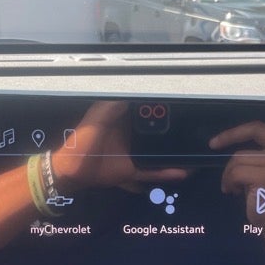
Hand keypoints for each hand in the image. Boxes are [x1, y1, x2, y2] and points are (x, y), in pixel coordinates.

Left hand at [52, 101, 187, 191]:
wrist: (71, 170)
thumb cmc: (81, 141)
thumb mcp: (97, 117)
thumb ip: (115, 104)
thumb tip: (137, 91)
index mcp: (121, 120)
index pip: (144, 110)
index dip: (159, 106)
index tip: (178, 102)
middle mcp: (129, 136)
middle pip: (155, 131)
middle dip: (172, 128)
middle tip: (192, 125)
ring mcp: (131, 154)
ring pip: (157, 152)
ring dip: (173, 152)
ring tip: (193, 150)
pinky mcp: (131, 171)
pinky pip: (152, 172)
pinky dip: (166, 173)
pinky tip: (182, 172)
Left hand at [210, 105, 264, 221]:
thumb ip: (264, 144)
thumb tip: (241, 128)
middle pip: (254, 128)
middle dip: (229, 135)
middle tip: (213, 144)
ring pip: (239, 156)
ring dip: (229, 173)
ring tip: (234, 185)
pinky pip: (236, 171)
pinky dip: (229, 182)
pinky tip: (235, 191)